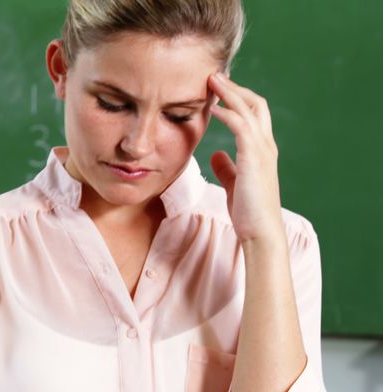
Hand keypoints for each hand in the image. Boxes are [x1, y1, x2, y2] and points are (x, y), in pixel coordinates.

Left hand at [207, 73, 284, 244]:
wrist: (259, 231)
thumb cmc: (248, 210)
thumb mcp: (235, 183)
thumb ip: (227, 167)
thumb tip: (217, 155)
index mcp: (261, 149)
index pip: (253, 113)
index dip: (236, 98)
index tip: (217, 88)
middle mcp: (266, 145)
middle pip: (255, 103)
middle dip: (235, 87)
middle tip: (214, 74)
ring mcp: (262, 150)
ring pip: (250, 110)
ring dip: (229, 93)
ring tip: (211, 80)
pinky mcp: (254, 158)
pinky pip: (242, 127)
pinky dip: (229, 113)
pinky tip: (213, 107)